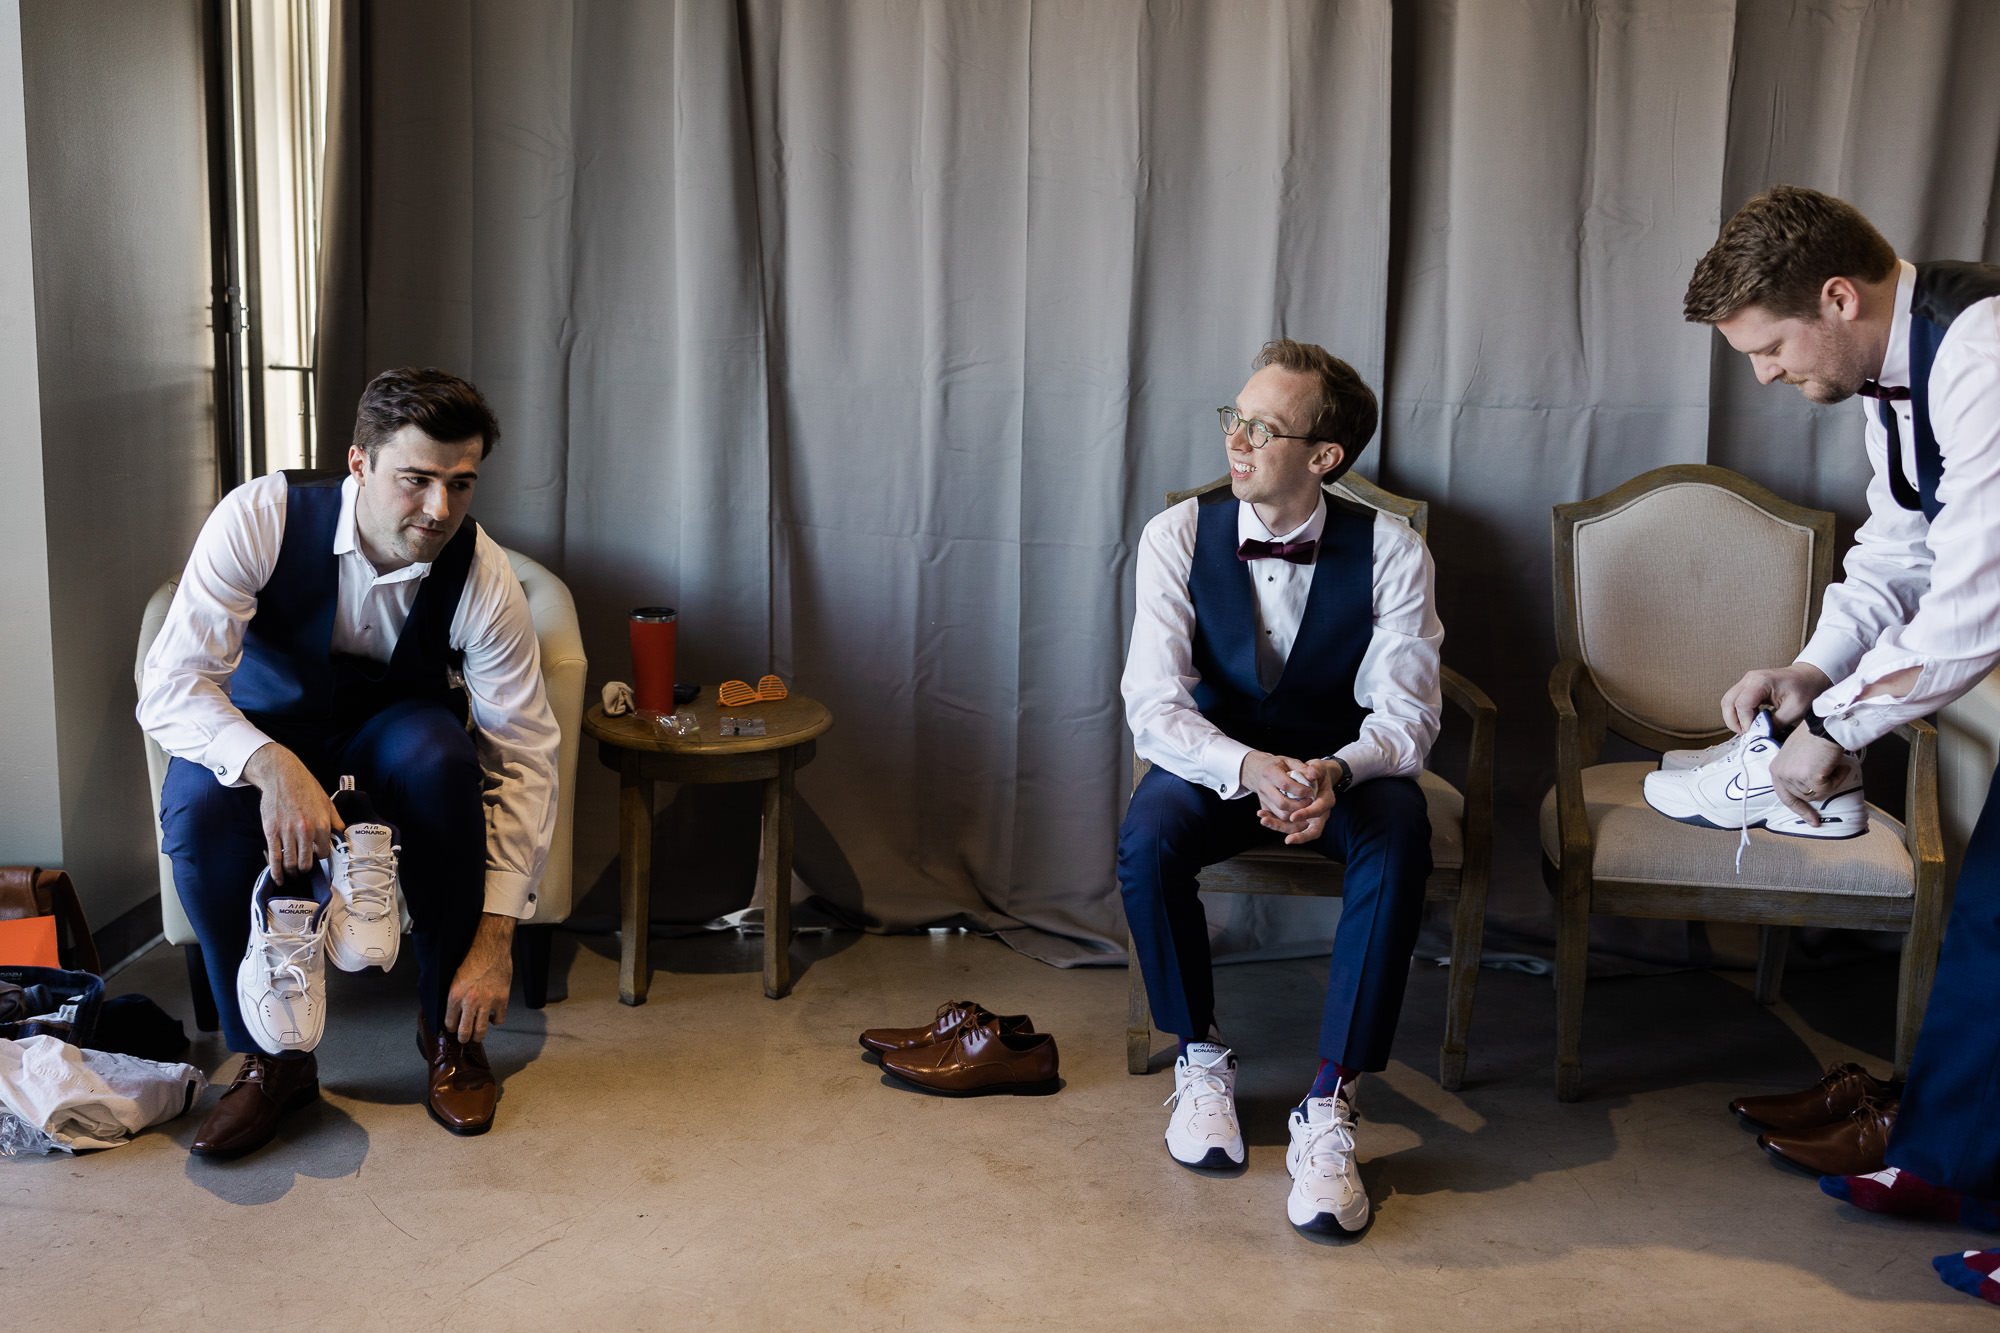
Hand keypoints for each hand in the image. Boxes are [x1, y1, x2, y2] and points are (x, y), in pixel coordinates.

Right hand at [242, 743, 341, 882]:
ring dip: (292, 872)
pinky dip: (276, 872)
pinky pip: (275, 858)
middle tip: (304, 871)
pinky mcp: (271, 832)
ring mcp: (287, 832)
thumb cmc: (306, 788)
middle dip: (306, 869)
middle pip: (307, 862)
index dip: (321, 858)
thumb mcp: (327, 802)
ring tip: (292, 874)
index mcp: (322, 825)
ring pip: (291, 862)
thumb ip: (336, 820)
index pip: (325, 853)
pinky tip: (279, 878)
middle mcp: (306, 831)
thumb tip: (343, 834)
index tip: (317, 858)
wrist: (282, 776)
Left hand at [445, 913, 515, 1042]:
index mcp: (454, 995)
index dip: (450, 1028)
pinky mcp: (501, 1000)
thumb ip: (454, 995)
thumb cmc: (472, 959)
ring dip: (478, 1036)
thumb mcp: (455, 978)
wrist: (490, 948)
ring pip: (481, 1030)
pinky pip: (498, 1020)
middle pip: (464, 1032)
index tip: (452, 1029)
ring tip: (477, 1036)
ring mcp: (487, 1002)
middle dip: (463, 1038)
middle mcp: (470, 1001)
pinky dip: (495, 1021)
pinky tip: (492, 1016)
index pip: (449, 1022)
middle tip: (464, 1039)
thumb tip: (452, 1010)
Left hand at [1247, 754, 1335, 845]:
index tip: (1294, 816)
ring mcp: (1308, 818)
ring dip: (1279, 827)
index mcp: (1326, 801)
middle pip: (1312, 831)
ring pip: (1296, 829)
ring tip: (1265, 820)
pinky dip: (1274, 821)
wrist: (1313, 776)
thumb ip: (1316, 769)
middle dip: (1300, 836)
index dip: (1307, 814)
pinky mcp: (1297, 818)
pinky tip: (1263, 816)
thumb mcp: (1318, 767)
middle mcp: (1319, 813)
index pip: (1318, 811)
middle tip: (1288, 839)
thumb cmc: (1316, 772)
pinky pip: (1286, 824)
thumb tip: (1312, 773)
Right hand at [1721, 663, 1831, 732]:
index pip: (1742, 705)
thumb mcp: (1795, 710)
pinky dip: (1738, 713)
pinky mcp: (1747, 686)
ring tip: (1748, 729)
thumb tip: (1760, 735)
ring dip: (1733, 718)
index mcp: (1761, 681)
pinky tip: (1751, 721)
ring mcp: (1746, 681)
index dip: (1745, 723)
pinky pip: (1734, 700)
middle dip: (1733, 722)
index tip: (1755, 733)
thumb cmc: (1805, 689)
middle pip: (1728, 702)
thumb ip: (1775, 724)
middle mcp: (1749, 679)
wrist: (1809, 676)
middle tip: (1746, 734)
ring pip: (1727, 702)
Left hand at [1768, 729, 1851, 826]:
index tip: (1813, 821)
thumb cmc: (1814, 736)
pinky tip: (1837, 763)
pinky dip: (1837, 778)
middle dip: (1820, 788)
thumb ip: (1796, 771)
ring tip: (1831, 761)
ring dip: (1830, 780)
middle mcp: (1781, 774)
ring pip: (1818, 794)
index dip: (1800, 810)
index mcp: (1776, 769)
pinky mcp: (1810, 779)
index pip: (1785, 797)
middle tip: (1831, 776)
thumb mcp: (1795, 755)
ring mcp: (1794, 777)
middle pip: (1804, 797)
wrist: (1825, 726)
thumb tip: (1807, 788)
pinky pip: (1829, 788)